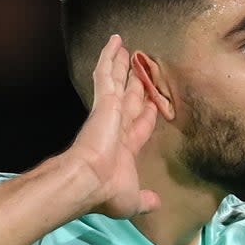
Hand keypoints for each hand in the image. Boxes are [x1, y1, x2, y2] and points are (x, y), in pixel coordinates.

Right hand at [69, 35, 160, 217]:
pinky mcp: (103, 102)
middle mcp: (116, 126)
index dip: (147, 113)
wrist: (88, 181)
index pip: (139, 125)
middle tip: (138, 67)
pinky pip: (106, 74)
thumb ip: (145, 200)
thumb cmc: (108, 191)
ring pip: (116, 81)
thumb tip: (156, 203)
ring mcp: (109, 112)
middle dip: (134, 84)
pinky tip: (114, 41)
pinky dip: (109, 57)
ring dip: (120, 64)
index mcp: (124, 148)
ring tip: (123, 45)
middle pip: (129, 98)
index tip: (154, 103)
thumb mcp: (133, 199)